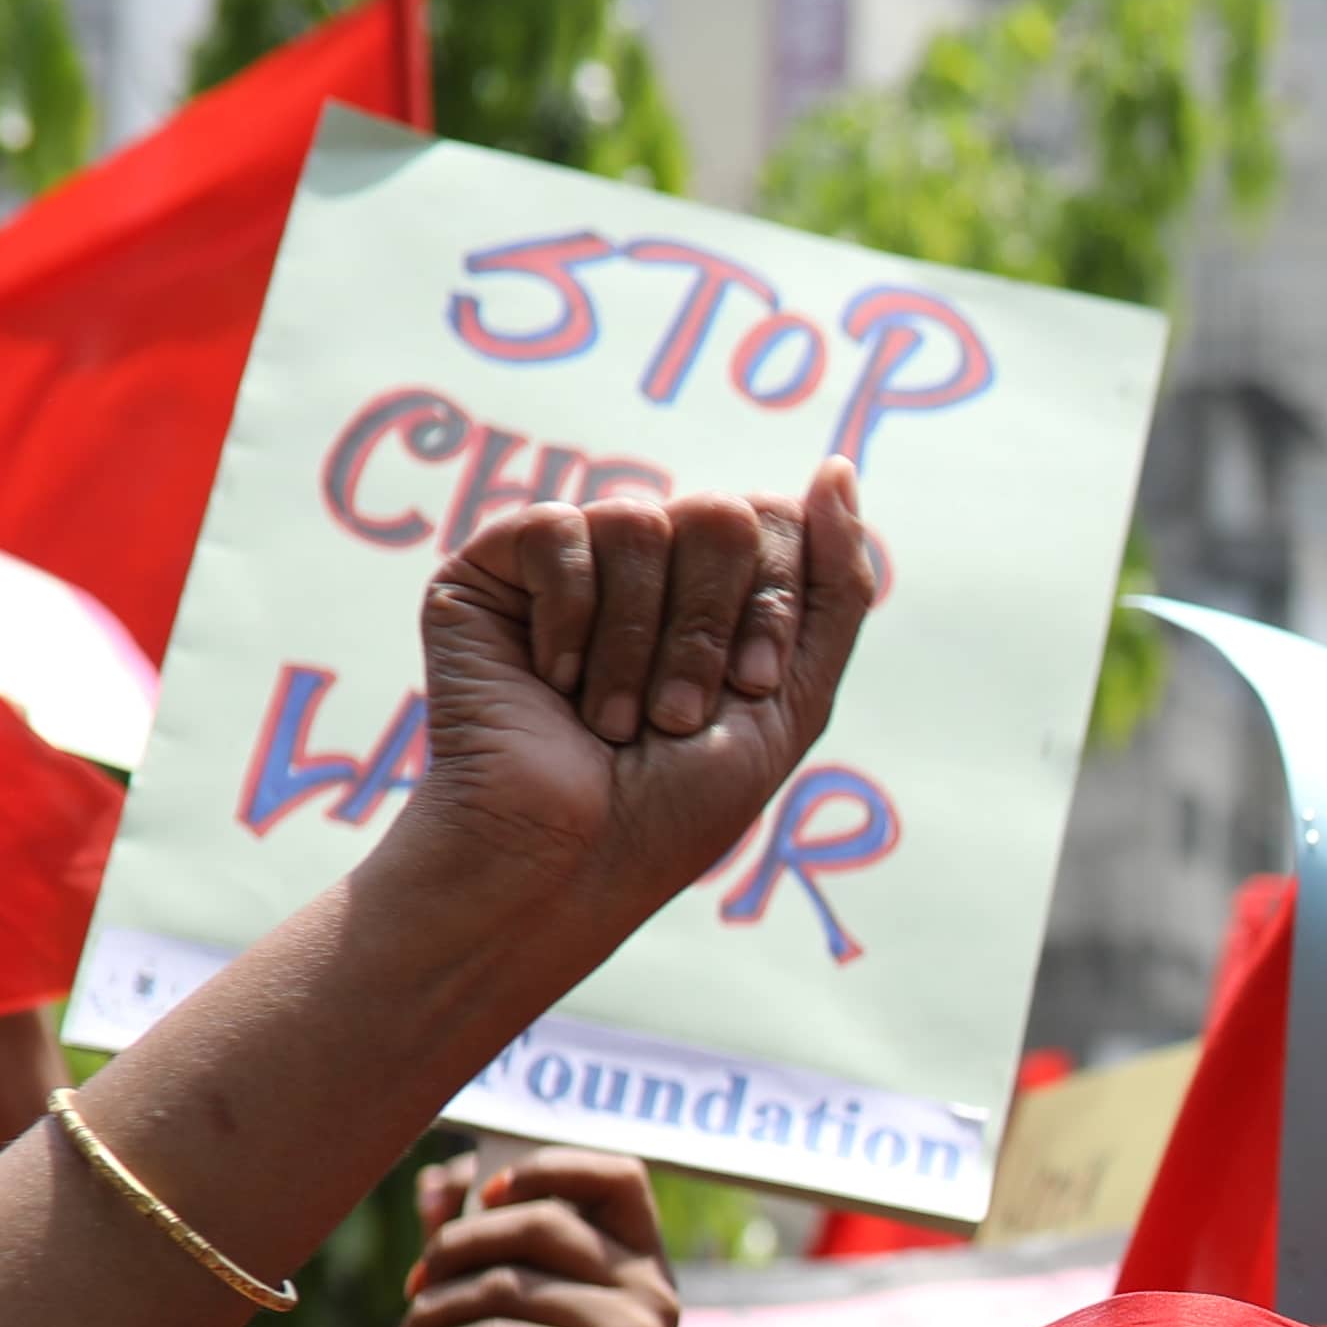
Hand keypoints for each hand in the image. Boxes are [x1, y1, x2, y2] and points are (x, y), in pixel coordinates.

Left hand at [389, 1149, 682, 1326]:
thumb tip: (436, 1185)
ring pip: (503, 1286)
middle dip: (455, 1248)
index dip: (547, 1167)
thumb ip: (489, 1253)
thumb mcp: (521, 1323)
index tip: (486, 1194)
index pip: (617, 1174)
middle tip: (412, 1289)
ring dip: (429, 1315)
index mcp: (644, 1268)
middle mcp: (652, 1293)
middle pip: (538, 1222)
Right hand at [393, 472, 882, 961]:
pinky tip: (552, 681)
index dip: (771, 608)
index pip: (776, 524)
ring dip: (639, 645)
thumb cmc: (676, 803)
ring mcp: (566, 563)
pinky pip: (559, 528)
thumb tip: (838, 467)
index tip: (749, 693)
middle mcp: (645, 566)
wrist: (566, 858)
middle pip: (719, 515)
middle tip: (671, 715)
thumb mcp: (793, 700)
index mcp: (715, 591)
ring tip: (608, 719)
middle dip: (708, 629)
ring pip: (640, 522)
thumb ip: (835, 588)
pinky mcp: (488, 569)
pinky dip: (571, 619)